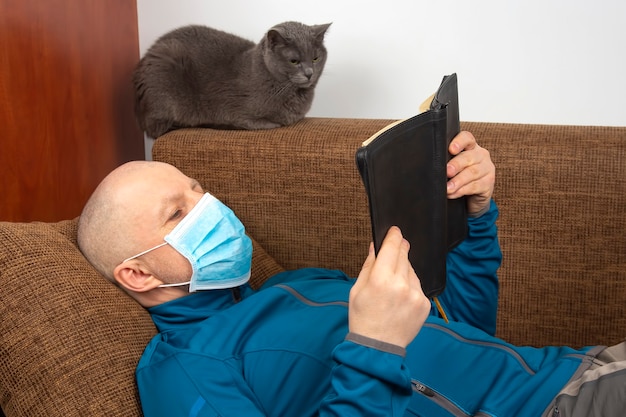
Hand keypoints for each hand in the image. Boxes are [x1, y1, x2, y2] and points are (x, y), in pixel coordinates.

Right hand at [349, 227, 430, 347]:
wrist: (377, 347)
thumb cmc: (363, 318)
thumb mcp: (357, 289)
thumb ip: (369, 265)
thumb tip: (375, 246)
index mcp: (381, 280)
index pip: (392, 247)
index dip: (393, 236)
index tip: (394, 230)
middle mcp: (401, 285)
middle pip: (404, 255)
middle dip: (399, 250)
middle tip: (395, 248)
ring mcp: (416, 295)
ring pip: (411, 271)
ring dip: (403, 271)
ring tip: (392, 286)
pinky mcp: (424, 304)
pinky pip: (418, 286)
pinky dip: (410, 286)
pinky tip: (400, 298)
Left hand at [446, 131, 494, 215]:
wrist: (471, 198)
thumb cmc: (458, 178)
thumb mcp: (452, 168)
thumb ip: (445, 162)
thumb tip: (432, 165)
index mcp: (470, 147)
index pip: (467, 138)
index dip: (459, 142)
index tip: (451, 149)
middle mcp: (481, 155)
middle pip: (469, 157)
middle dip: (456, 164)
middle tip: (447, 172)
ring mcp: (487, 169)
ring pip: (472, 173)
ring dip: (458, 181)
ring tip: (447, 188)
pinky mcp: (488, 184)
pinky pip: (475, 186)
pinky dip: (461, 190)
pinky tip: (453, 193)